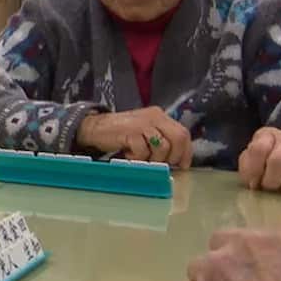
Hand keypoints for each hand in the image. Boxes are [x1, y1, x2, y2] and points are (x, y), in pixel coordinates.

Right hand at [75, 107, 191, 167]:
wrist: (94, 127)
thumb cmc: (120, 134)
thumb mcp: (144, 132)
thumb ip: (159, 139)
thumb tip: (175, 160)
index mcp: (159, 116)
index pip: (183, 133)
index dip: (185, 151)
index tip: (182, 165)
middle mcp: (154, 117)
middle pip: (178, 138)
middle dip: (173, 156)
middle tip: (161, 165)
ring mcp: (142, 123)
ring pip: (162, 147)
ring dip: (152, 159)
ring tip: (139, 158)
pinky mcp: (130, 132)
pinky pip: (143, 151)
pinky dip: (136, 158)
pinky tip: (127, 154)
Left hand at [237, 127, 280, 191]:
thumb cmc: (271, 158)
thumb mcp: (254, 157)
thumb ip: (248, 166)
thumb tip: (251, 182)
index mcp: (267, 135)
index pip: (258, 149)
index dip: (253, 170)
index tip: (252, 183)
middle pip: (277, 162)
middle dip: (269, 181)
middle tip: (267, 188)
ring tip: (280, 187)